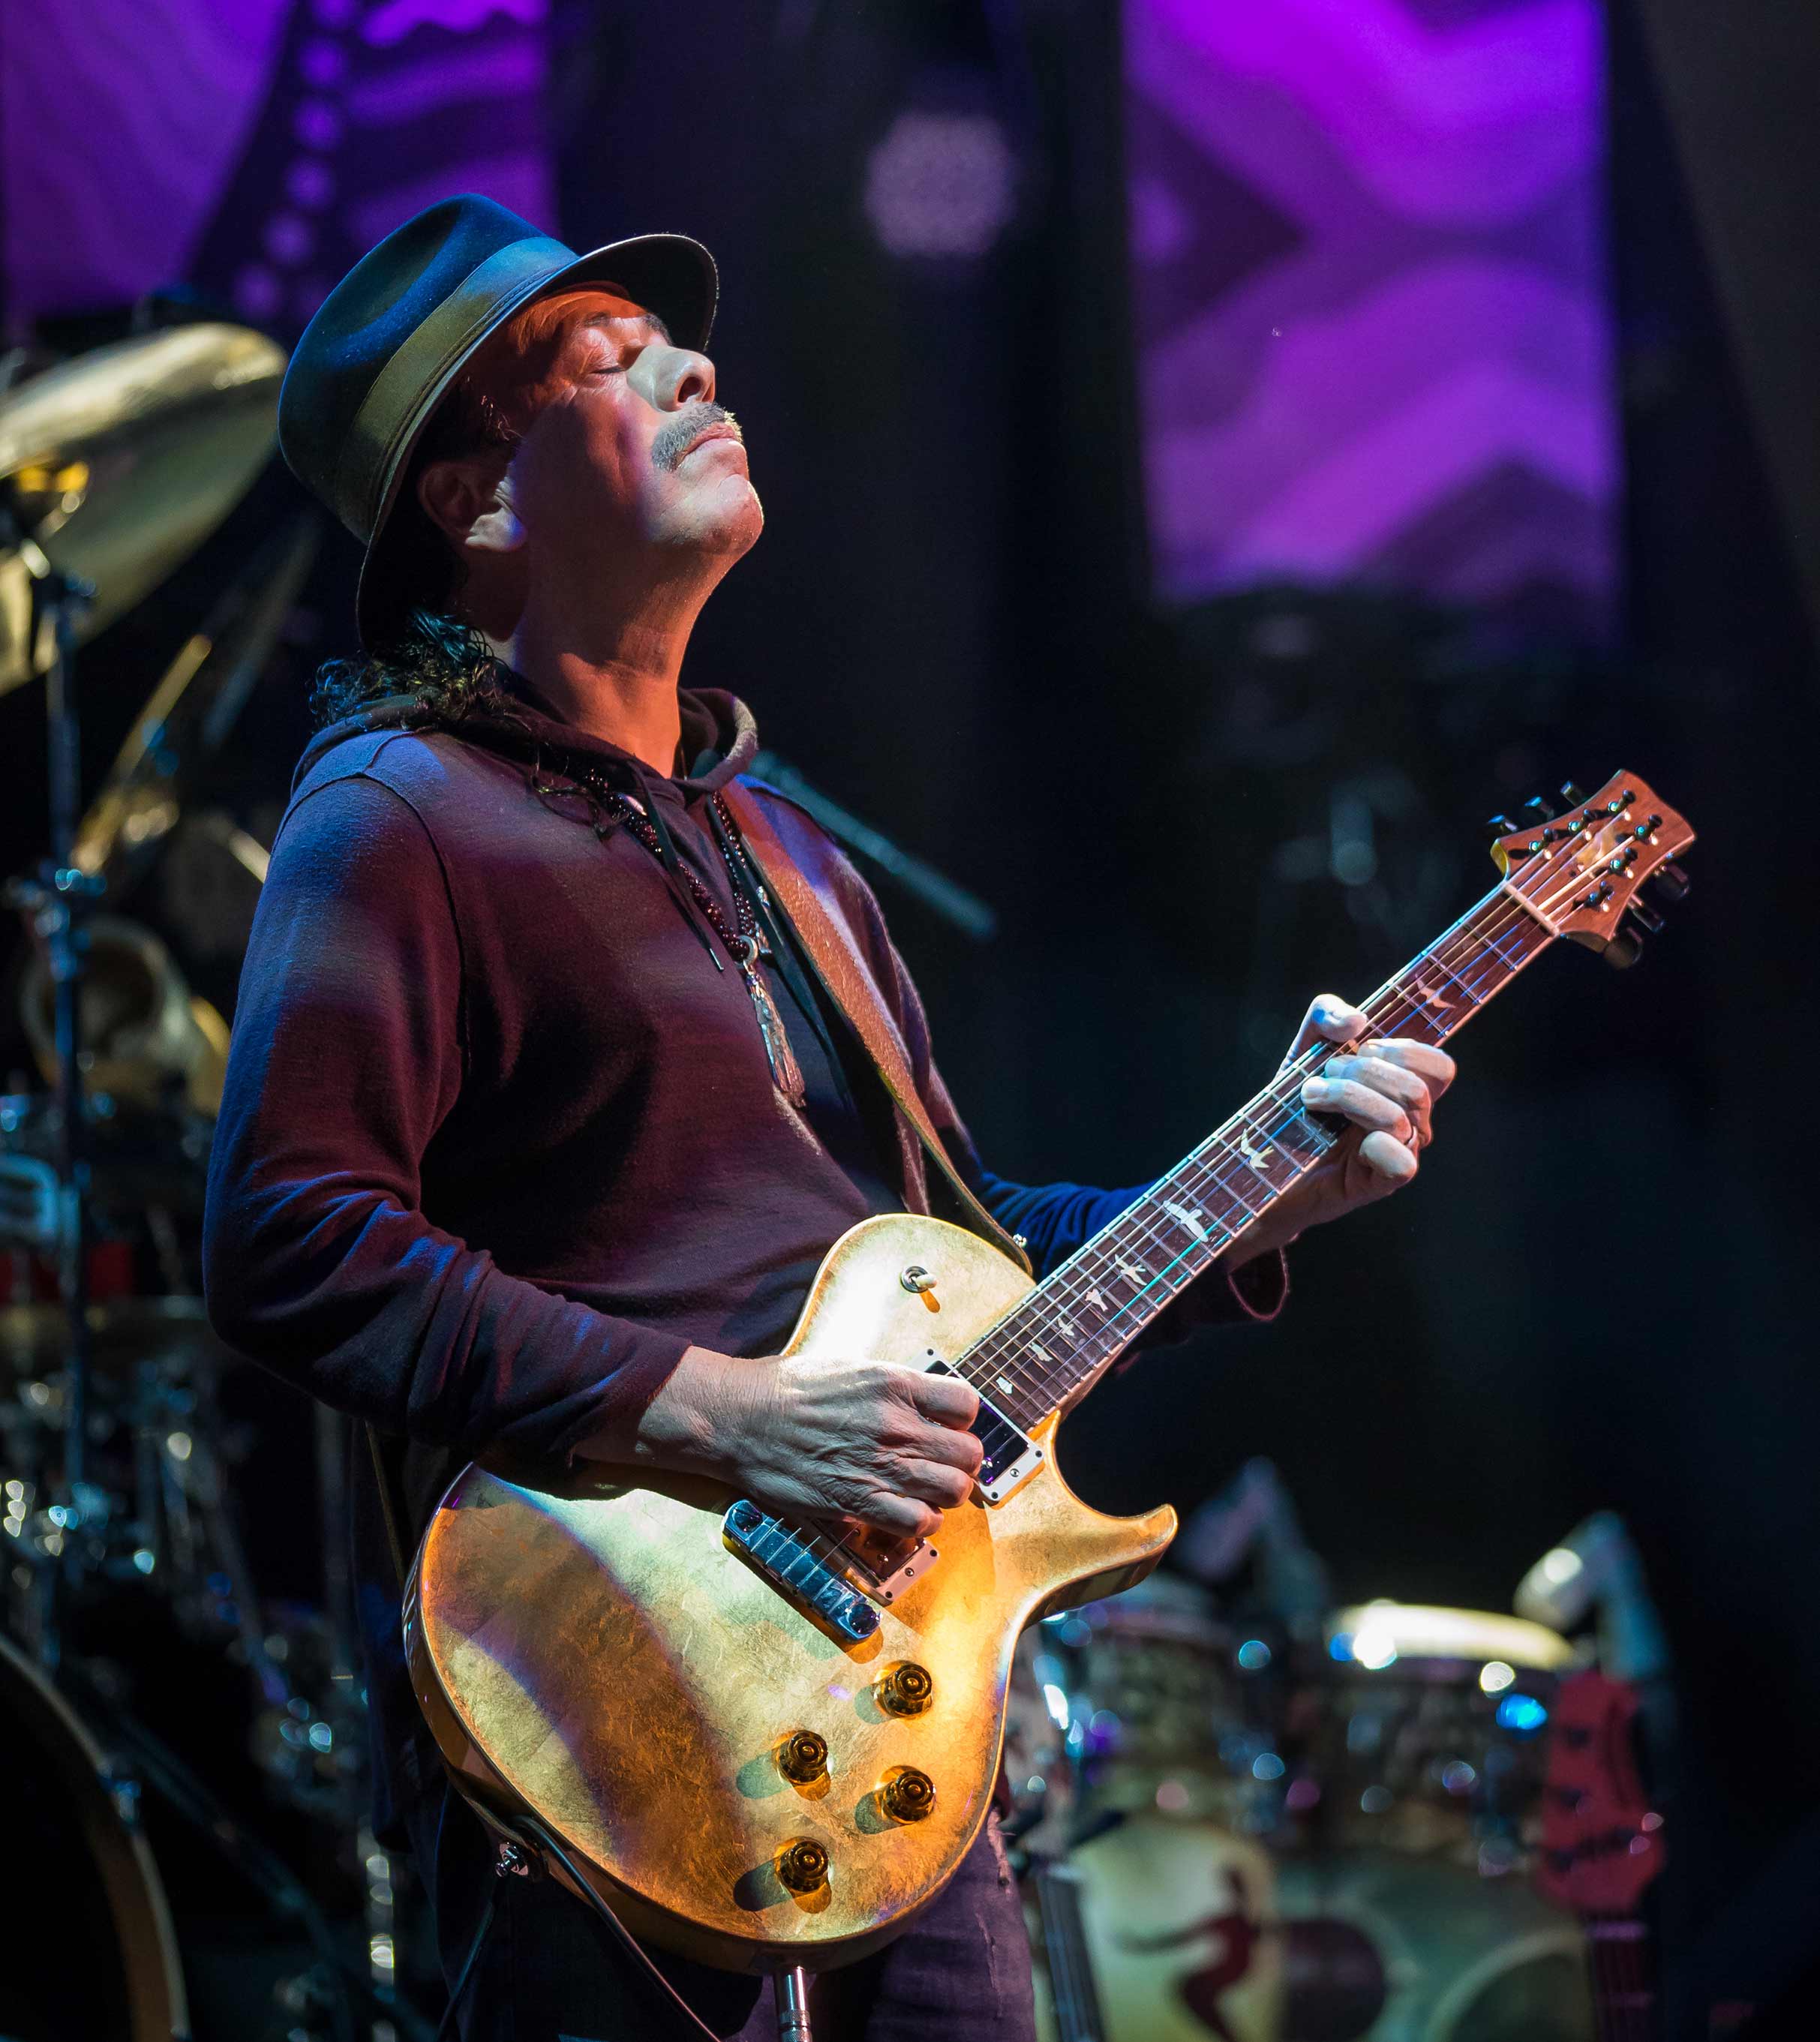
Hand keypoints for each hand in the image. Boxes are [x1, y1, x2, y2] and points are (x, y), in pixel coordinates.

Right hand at [588, 1346, 984, 1541]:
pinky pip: (919, 1522)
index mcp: (895, 1383)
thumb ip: (893, 1387)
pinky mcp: (860, 1500)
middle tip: (938, 1463)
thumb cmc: (789, 1389)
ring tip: (924, 1490)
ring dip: (944, 1493)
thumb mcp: (851, 1368)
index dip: (961, 1420)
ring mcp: (881, 1464)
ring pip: (953, 1490)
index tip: (945, 1426)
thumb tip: (923, 1402)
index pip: (967, 1405)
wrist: (742, 1418)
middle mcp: (897, 1424)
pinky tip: (904, 1512)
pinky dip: (920, 1522)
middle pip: (969, 1453)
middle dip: (960, 1461)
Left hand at [1234, 994, 1456, 1260]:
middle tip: (1324, 1076)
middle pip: (1415, 1089)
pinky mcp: (1379, 1185)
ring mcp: (1398, 1155)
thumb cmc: (1292, 1107)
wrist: (1263, 1162)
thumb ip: (1326, 1017)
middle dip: (1361, 1072)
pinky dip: (1375, 1145)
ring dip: (1348, 1097)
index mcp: (1403, 1091)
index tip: (1362, 1049)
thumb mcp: (1304, 1050)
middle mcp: (1411, 1124)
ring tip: (1310, 1098)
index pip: (1440, 1068)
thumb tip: (1357, 1020)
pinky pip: (1402, 1163)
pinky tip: (1342, 1140)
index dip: (1404, 1051)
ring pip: (1400, 1118)